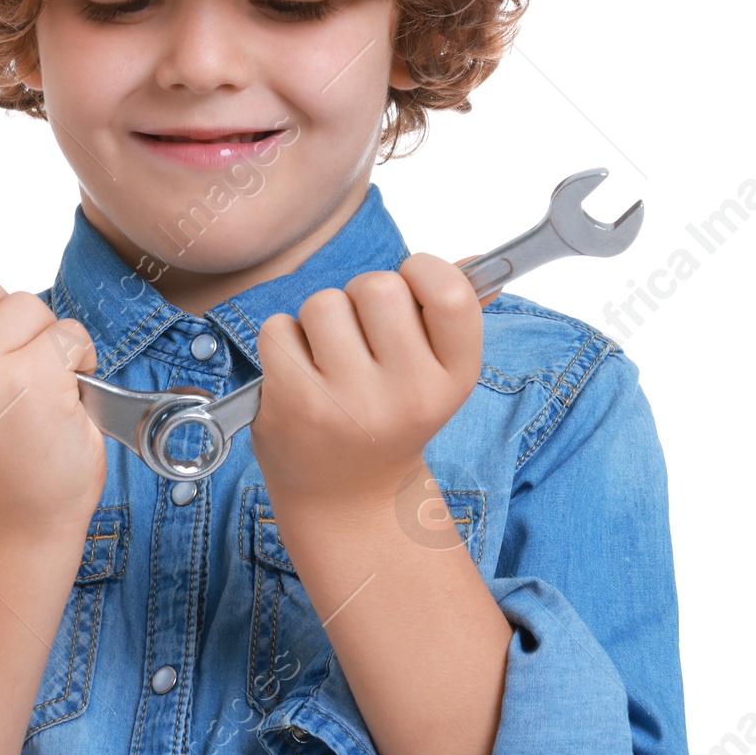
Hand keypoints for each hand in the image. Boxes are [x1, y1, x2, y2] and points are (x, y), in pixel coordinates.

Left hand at [249, 254, 482, 526]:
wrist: (347, 495)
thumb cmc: (390, 416)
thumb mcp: (435, 374)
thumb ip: (452, 314)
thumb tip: (476, 259)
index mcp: (455, 378)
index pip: (449, 292)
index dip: (423, 271)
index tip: (409, 285)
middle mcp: (409, 394)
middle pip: (378, 287)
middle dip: (362, 296)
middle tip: (361, 334)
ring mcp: (350, 404)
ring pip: (324, 303)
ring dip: (319, 320)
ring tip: (329, 359)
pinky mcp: (296, 405)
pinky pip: (279, 328)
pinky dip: (283, 341)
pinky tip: (299, 375)